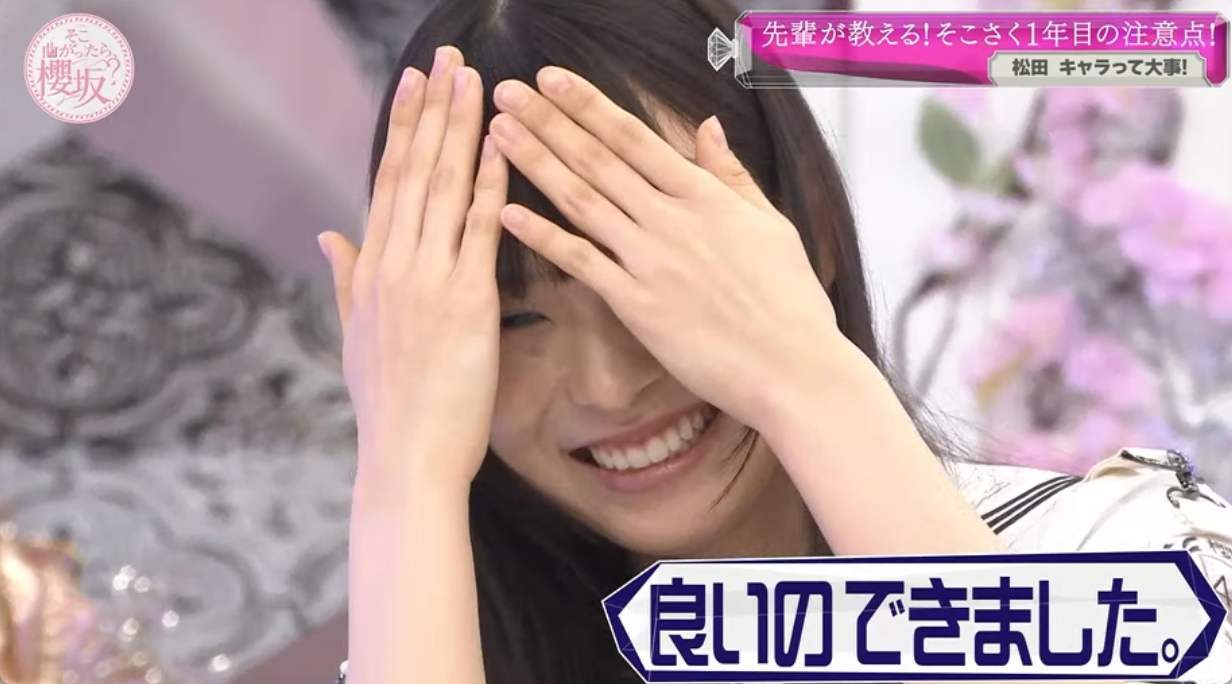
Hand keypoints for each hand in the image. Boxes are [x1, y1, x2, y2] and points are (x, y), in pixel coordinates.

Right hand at [318, 46, 506, 494]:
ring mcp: (427, 280)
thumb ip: (345, 278)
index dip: (403, 128)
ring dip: (462, 130)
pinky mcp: (466, 303)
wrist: (406, 457)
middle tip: (450, 59)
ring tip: (476, 82)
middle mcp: (394, 264)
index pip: (387, 181)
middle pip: (414, 171)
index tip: (415, 84)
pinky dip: (490, 185)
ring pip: (443, 188)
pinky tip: (502, 147)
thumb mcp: (353, 335)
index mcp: (370, 269)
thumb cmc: (387, 404)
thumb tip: (329, 234)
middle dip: (434, 110)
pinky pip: (479, 231)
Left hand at [487, 66, 841, 431]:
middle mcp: (671, 220)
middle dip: (548, 121)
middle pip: (598, 160)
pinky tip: (508, 213)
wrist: (792, 367)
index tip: (552, 80)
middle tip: (507, 92)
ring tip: (499, 134)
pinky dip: (544, 237)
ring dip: (536, 164)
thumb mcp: (771, 224)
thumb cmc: (790, 301)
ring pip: (582, 202)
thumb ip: (731, 174)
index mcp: (704, 196)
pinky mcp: (636, 306)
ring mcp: (650, 261)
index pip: (634, 138)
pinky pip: (582, 264)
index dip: (588, 105)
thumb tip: (707, 125)